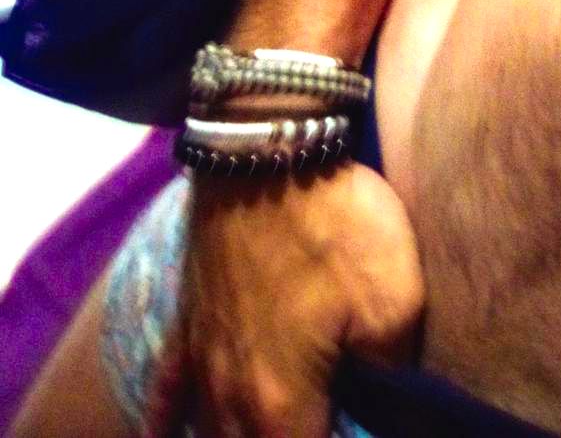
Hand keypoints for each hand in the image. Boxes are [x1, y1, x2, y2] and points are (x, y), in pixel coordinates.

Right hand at [183, 162, 424, 437]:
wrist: (266, 150)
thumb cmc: (334, 225)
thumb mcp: (397, 298)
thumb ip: (395, 368)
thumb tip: (387, 393)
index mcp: (280, 401)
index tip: (359, 429)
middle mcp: (229, 392)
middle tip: (324, 417)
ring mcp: (201, 356)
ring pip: (209, 429)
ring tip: (268, 428)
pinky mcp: (188, 316)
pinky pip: (167, 389)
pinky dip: (165, 419)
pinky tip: (163, 433)